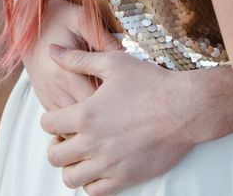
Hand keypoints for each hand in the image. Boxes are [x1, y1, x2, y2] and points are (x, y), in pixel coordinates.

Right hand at [22, 0, 120, 111]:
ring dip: (88, 122)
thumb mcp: (82, 18)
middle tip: (124, 112)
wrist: (27, 22)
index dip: (111, 104)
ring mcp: (47, 95)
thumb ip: (102, 37)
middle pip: (82, 117)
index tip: (127, 100)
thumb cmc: (57, 18)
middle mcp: (53, 88)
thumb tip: (125, 53)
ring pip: (70, 123)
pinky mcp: (44, 98)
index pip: (91, 100)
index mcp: (63, 71)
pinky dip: (75, 121)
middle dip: (102, 117)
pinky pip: (61, 119)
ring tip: (111, 115)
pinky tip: (91, 114)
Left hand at [40, 47, 196, 195]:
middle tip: (70, 136)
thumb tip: (52, 50)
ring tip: (83, 153)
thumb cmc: (151, 83)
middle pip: (54, 156)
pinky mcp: (125, 178)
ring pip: (71, 179)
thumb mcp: (113, 62)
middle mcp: (93, 143)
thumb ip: (78, 59)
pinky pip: (94, 192)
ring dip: (71, 166)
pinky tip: (100, 165)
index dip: (51, 118)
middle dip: (57, 144)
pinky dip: (91, 182)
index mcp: (86, 115)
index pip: (47, 124)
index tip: (62, 116)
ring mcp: (109, 164)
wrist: (185, 108)